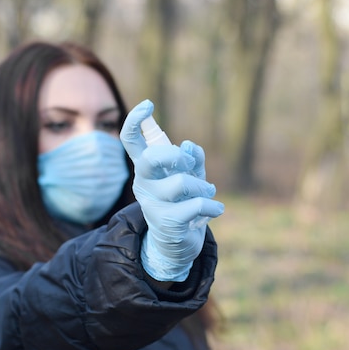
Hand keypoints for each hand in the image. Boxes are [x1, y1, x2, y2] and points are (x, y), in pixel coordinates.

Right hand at [120, 100, 224, 281]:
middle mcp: (143, 183)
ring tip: (209, 194)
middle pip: (151, 159)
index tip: (148, 104)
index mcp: (146, 168)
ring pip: (181, 183)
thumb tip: (189, 145)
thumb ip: (191, 159)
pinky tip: (217, 210)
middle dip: (176, 157)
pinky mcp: (166, 222)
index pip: (130, 140)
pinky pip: (196, 205)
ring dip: (203, 187)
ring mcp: (152, 204)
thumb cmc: (183, 203)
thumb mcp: (190, 176)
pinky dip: (212, 206)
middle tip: (189, 164)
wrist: (177, 245)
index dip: (135, 120)